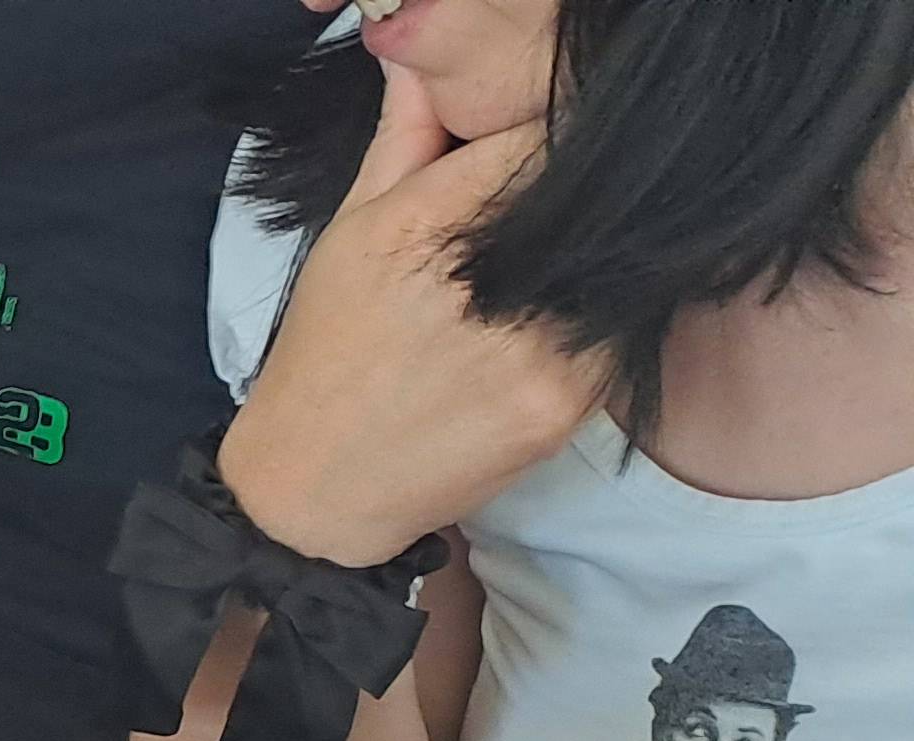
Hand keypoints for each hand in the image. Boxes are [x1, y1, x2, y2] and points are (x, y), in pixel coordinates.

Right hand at [219, 60, 598, 565]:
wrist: (318, 485)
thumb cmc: (329, 351)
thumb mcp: (348, 233)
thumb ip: (404, 140)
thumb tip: (422, 58)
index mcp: (424, 224)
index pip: (542, 134)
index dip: (555, 128)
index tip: (549, 141)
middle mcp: (487, 281)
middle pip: (592, 195)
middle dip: (581, 197)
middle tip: (548, 222)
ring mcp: (536, 346)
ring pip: (614, 260)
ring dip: (597, 260)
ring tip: (545, 281)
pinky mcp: (566, 401)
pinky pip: (618, 329)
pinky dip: (600, 318)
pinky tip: (555, 328)